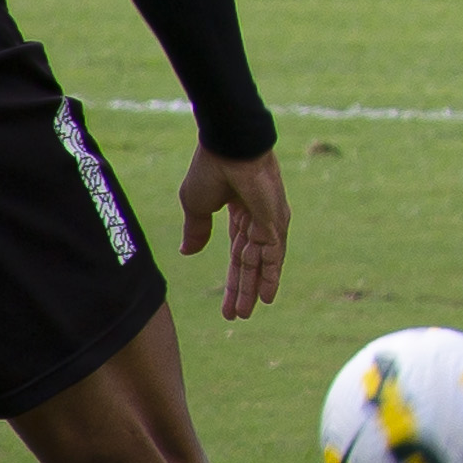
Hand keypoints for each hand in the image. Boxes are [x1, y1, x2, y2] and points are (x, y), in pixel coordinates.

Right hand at [179, 144, 287, 320]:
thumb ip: (196, 230)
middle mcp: (257, 219)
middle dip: (242, 289)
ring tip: (246, 313)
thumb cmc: (210, 168)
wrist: (228, 147)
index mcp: (239, 211)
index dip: (231, 278)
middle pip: (249, 262)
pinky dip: (271, 276)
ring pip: (260, 263)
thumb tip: (187, 253)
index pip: (236, 252)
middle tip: (237, 316)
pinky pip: (273, 255)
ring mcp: (269, 220)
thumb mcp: (196, 205)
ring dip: (253, 289)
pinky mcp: (275, 221)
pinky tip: (268, 296)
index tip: (225, 303)